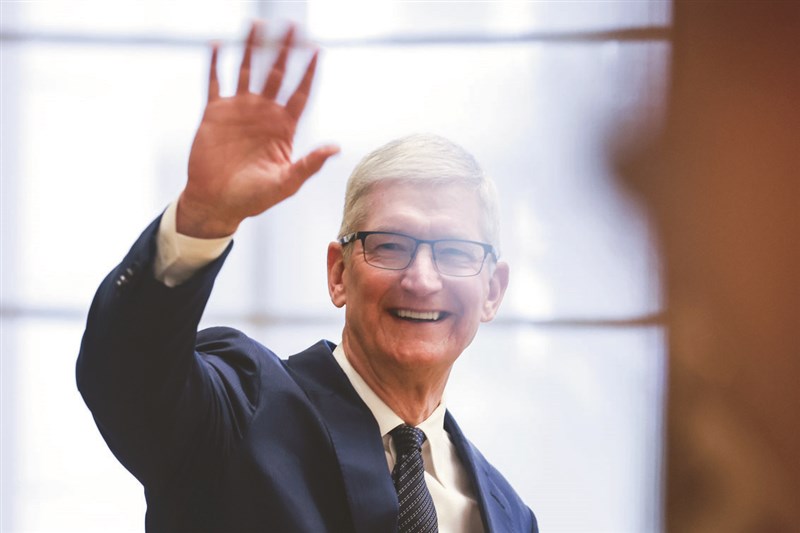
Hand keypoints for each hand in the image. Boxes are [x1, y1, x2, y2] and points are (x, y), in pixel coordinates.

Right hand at [178, 22, 338, 237]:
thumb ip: (309, 164)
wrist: (218, 202)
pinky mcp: (215, 113)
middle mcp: (264, 113)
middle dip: (285, 50)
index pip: (300, 93)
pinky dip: (216, 64)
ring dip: (252, 48)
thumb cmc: (255, 198)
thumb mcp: (286, 183)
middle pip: (277, 73)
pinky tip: (218, 44)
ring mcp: (239, 110)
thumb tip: (335, 148)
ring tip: (257, 24)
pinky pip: (216, 82)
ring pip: (248, 70)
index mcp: (284, 127)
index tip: (317, 51)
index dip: (308, 72)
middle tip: (292, 26)